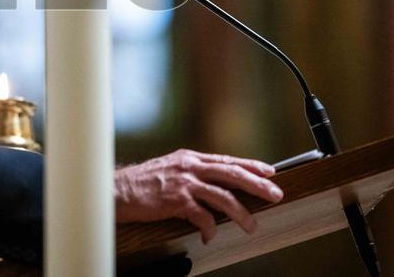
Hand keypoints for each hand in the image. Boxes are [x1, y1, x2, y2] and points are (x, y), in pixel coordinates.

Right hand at [113, 149, 283, 243]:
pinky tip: (210, 236)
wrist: (118, 190)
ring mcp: (184, 183)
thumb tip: (215, 182)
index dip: (250, 165)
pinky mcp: (176, 201)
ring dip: (240, 213)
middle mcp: (190, 167)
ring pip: (222, 196)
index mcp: (190, 158)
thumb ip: (192, 172)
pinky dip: (210, 228)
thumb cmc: (143, 182)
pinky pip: (201, 216)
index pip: (227, 160)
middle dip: (257, 184)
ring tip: (251, 226)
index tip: (270, 171)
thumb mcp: (171, 168)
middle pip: (232, 173)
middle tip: (275, 194)